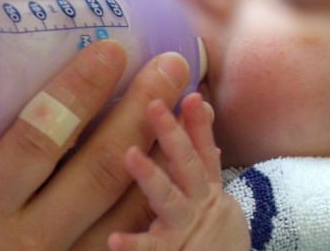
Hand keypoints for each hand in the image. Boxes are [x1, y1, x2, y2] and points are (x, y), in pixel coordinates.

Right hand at [0, 40, 192, 250]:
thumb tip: (12, 82)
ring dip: (161, 151)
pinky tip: (172, 160)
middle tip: (170, 64)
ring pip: (126, 208)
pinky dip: (155, 196)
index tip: (110, 50)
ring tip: (183, 104)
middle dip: (138, 111)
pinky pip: (130, 238)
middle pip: (97, 171)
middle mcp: (26, 241)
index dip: (76, 93)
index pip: (37, 140)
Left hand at [106, 93, 250, 250]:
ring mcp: (183, 227)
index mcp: (205, 188)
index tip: (191, 94)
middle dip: (172, 133)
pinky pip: (150, 249)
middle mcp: (197, 203)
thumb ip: (204, 162)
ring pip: (166, 198)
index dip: (198, 122)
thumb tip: (202, 115)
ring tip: (129, 154)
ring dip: (149, 175)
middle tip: (154, 105)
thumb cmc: (214, 235)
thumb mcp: (215, 197)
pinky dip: (133, 245)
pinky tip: (114, 240)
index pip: (202, 148)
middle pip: (186, 163)